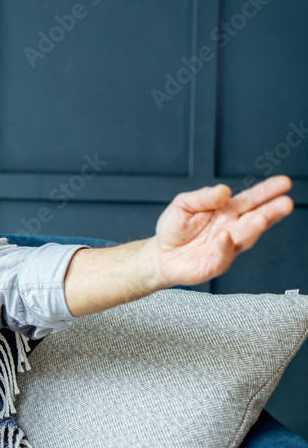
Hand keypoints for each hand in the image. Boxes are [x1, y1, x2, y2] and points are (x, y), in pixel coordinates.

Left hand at [148, 175, 292, 287]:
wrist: (161, 255)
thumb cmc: (174, 229)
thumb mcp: (183, 204)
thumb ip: (202, 197)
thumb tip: (223, 190)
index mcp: (227, 211)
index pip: (251, 199)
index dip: (267, 191)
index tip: (284, 183)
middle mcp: (232, 229)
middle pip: (256, 219)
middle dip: (271, 211)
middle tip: (285, 203)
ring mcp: (226, 248)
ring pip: (244, 238)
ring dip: (253, 228)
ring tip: (260, 218)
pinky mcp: (215, 264)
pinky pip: (223, 256)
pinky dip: (225, 247)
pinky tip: (226, 237)